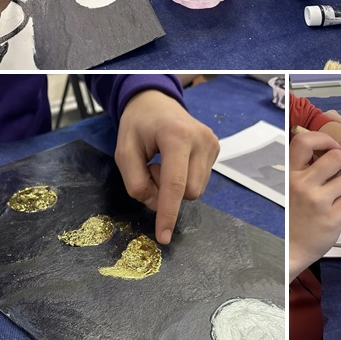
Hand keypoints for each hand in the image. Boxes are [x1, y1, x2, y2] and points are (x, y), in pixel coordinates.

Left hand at [114, 90, 219, 244]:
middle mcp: (201, 140)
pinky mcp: (216, 148)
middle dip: (167, 193)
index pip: (175, 185)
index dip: (168, 213)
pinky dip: (185, 179)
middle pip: (189, 192)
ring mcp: (212, 144)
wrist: (156, 102)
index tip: (163, 237)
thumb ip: (136, 183)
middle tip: (151, 171)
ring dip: (176, 186)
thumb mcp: (124, 153)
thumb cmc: (138, 126)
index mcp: (177, 137)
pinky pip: (201, 180)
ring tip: (163, 164)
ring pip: (197, 189)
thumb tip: (156, 204)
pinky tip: (176, 162)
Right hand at [289, 130, 340, 277]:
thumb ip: (307, 170)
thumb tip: (333, 152)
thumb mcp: (292, 188)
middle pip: (336, 157)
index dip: (325, 139)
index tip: (335, 146)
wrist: (290, 249)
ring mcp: (317, 202)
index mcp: (291, 174)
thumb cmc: (294, 217)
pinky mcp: (331, 218)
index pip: (305, 142)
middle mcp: (302, 185)